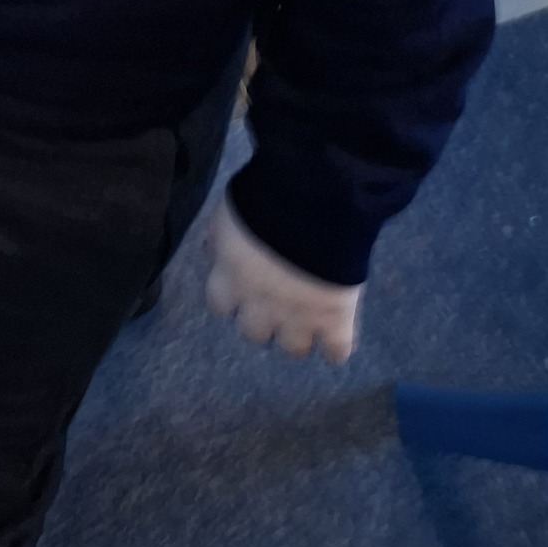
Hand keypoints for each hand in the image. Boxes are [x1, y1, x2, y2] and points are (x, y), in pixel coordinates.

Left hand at [204, 195, 362, 363]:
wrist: (317, 200)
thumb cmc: (267, 196)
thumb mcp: (230, 209)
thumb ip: (218, 236)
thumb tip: (210, 253)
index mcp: (232, 276)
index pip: (219, 305)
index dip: (231, 297)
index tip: (242, 289)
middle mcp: (261, 304)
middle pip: (253, 333)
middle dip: (263, 319)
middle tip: (275, 302)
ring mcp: (299, 317)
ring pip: (292, 348)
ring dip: (297, 335)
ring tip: (305, 320)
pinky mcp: (336, 320)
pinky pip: (337, 351)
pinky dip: (337, 347)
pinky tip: (336, 336)